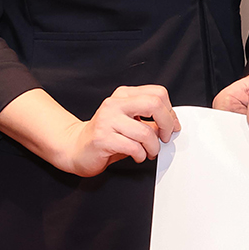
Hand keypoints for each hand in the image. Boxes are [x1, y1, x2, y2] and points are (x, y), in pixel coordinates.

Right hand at [50, 84, 180, 177]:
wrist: (77, 148)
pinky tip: (136, 156)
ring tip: (148, 152)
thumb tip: (171, 124)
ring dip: (153, 147)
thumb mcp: (130, 121)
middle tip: (164, 138)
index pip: (157, 93)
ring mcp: (107, 120)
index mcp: (123, 95)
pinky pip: (133, 147)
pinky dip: (140, 155)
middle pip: (154, 104)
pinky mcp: (103, 138)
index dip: (170, 112)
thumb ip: (148, 118)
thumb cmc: (107, 136)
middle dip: (166, 125)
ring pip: (145, 132)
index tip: (170, 126)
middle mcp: (114, 104)